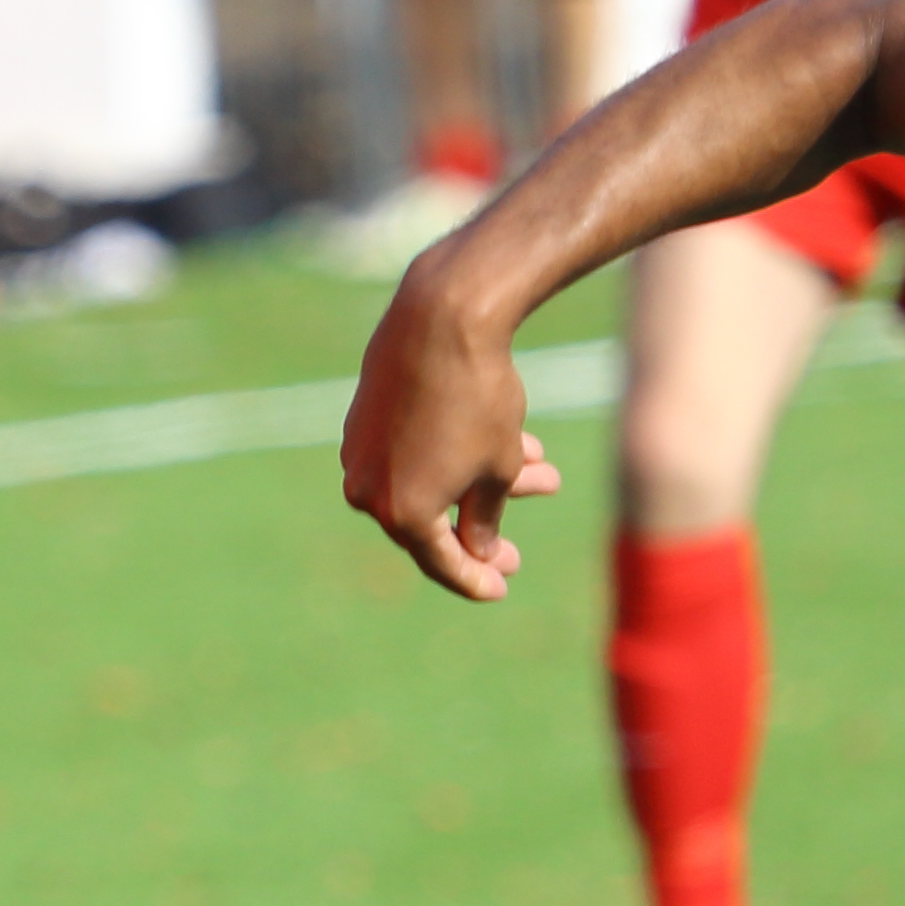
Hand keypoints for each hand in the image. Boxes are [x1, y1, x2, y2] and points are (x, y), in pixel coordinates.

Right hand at [338, 259, 561, 603]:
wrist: (442, 317)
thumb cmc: (478, 397)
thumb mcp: (497, 468)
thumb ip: (486, 519)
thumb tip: (480, 548)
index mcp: (402, 513)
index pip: (442, 562)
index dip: (476, 579)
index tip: (501, 588)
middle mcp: (370, 489)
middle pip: (433, 523)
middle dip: (482, 532)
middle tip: (514, 553)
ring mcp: (362, 451)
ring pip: (431, 479)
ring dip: (487, 482)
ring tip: (543, 475)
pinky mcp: (365, 416)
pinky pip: (413, 451)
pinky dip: (457, 453)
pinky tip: (514, 441)